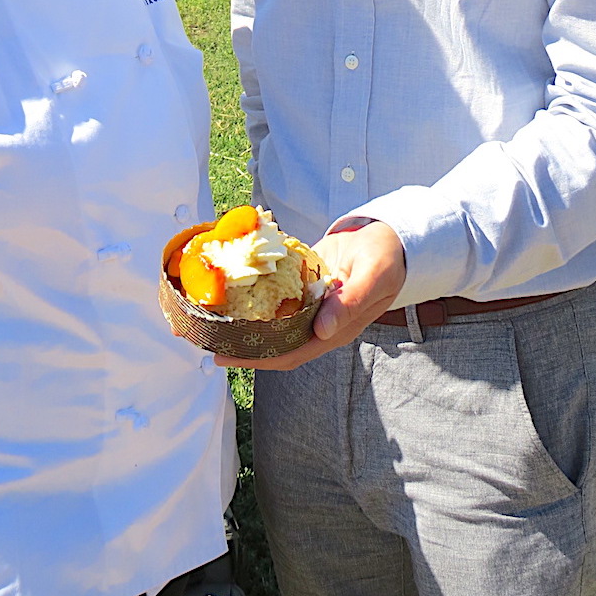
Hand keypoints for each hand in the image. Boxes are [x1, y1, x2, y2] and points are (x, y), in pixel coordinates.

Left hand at [215, 221, 405, 370]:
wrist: (391, 238)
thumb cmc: (387, 258)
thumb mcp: (373, 276)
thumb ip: (350, 302)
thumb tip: (321, 330)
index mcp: (334, 329)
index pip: (290, 353)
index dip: (256, 358)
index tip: (225, 356)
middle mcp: (318, 323)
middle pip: (273, 342)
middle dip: (240, 344)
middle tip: (204, 337)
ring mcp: (310, 305)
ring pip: (272, 321)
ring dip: (243, 321)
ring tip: (211, 315)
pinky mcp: (305, 285)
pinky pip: (277, 295)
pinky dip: (256, 294)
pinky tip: (234, 288)